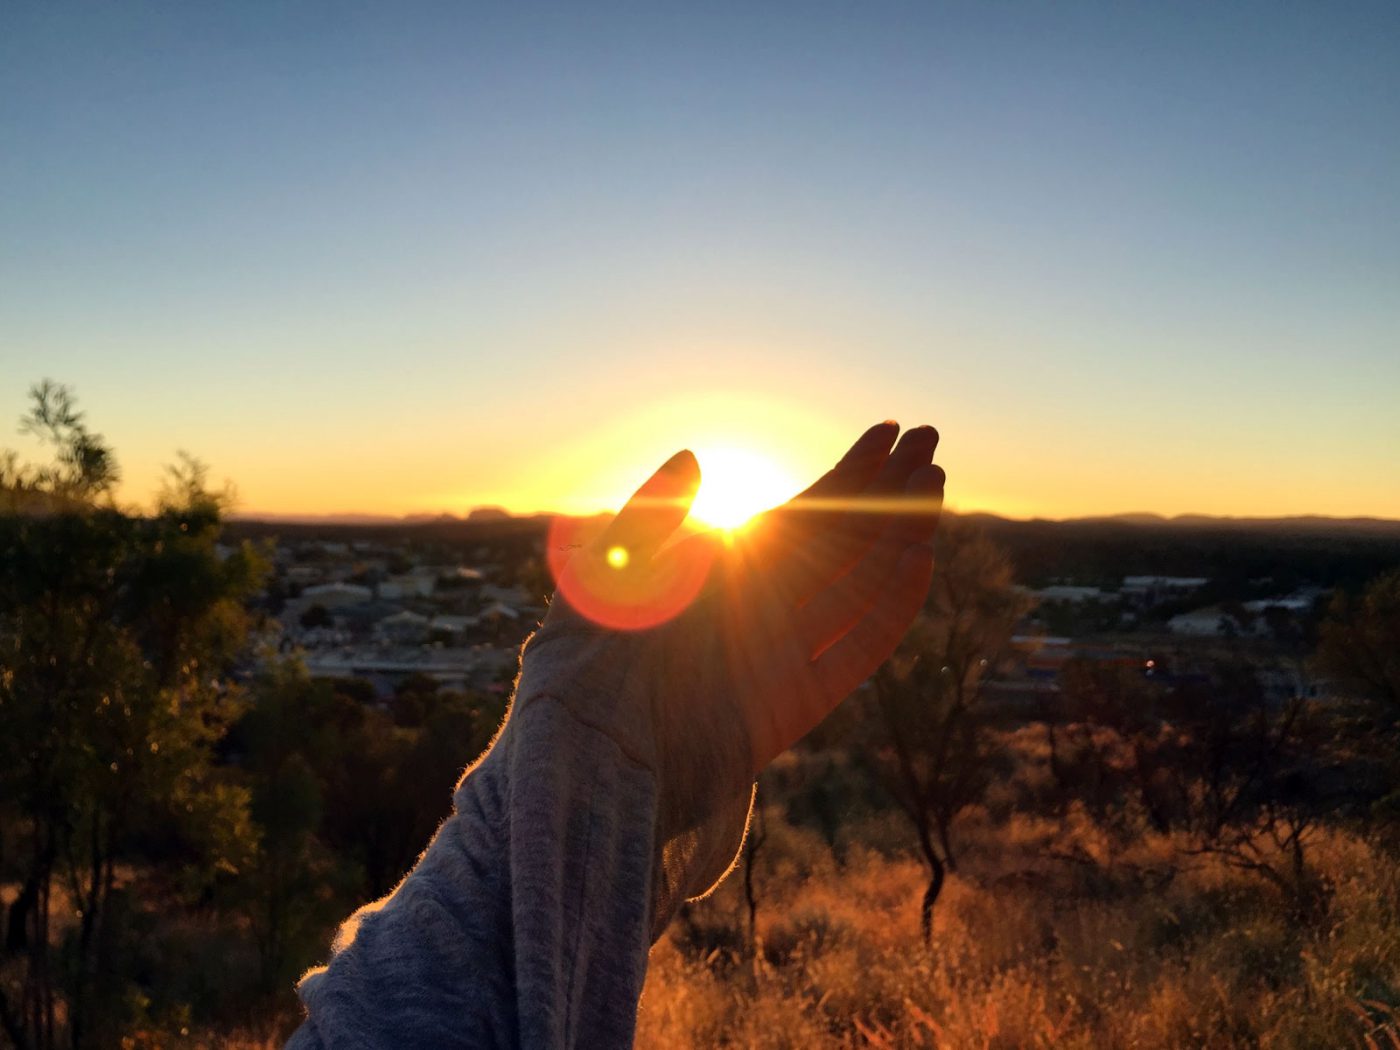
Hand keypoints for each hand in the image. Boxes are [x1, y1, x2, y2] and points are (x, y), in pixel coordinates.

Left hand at [530, 422, 944, 775]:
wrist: (586, 763)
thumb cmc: (578, 668)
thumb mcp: (605, 577)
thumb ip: (650, 519)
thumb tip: (693, 455)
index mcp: (719, 574)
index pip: (802, 513)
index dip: (846, 474)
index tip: (886, 430)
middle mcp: (758, 609)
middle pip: (840, 539)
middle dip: (887, 492)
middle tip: (930, 439)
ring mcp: (783, 655)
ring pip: (859, 583)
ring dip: (900, 536)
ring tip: (934, 481)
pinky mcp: (798, 704)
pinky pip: (860, 647)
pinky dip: (892, 604)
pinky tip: (920, 556)